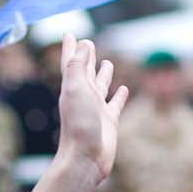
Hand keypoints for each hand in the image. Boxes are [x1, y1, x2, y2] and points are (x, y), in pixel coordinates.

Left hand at [53, 34, 127, 185]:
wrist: (85, 158)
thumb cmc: (79, 125)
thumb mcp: (75, 90)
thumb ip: (77, 67)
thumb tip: (80, 44)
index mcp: (73, 88)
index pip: (71, 62)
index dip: (70, 48)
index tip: (69, 34)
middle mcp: (84, 97)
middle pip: (85, 71)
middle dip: (85, 56)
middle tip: (87, 43)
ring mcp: (97, 109)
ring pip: (101, 86)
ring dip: (103, 74)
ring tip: (107, 62)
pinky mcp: (110, 121)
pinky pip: (116, 104)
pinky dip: (120, 96)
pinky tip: (124, 89)